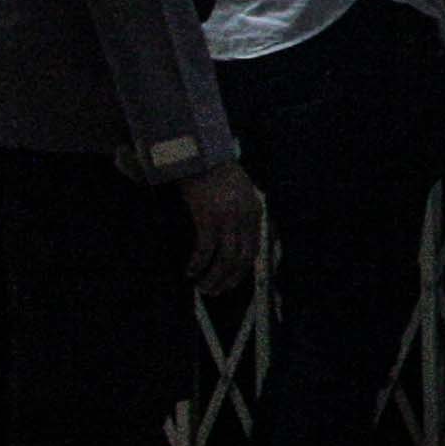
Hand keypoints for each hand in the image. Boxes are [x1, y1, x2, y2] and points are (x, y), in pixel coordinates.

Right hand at [181, 166, 269, 297]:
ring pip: (226, 259)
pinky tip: (190, 271)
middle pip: (242, 259)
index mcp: (254, 212)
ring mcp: (228, 218)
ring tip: (202, 287)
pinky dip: (198, 264)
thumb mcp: (238, 192)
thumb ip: (241, 213)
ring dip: (214, 277)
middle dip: (229, 279)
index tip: (230, 283)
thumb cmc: (214, 174)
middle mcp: (245, 217)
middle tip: (214, 291)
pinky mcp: (208, 217)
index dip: (242, 270)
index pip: (254, 250)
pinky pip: (205, 249)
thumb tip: (235, 239)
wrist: (199, 154)